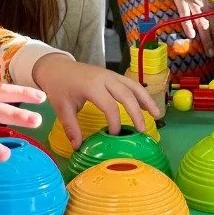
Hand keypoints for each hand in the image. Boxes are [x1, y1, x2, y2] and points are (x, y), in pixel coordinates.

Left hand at [31, 53, 158, 150]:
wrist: (56, 66)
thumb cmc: (59, 87)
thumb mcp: (62, 108)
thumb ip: (71, 127)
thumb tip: (78, 147)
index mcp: (91, 86)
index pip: (109, 106)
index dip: (115, 122)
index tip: (114, 135)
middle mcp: (105, 78)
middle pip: (127, 95)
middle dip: (137, 113)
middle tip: (142, 130)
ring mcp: (110, 74)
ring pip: (133, 86)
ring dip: (146, 99)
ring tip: (157, 114)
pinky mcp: (113, 75)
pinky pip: (130, 83)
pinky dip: (140, 94)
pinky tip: (147, 105)